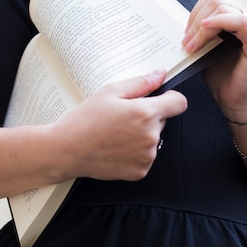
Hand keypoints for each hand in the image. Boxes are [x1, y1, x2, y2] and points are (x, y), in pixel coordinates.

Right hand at [54, 70, 186, 180]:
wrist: (67, 150)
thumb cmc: (85, 120)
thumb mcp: (110, 92)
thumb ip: (141, 83)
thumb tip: (160, 74)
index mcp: (145, 113)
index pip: (179, 103)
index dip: (170, 98)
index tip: (161, 98)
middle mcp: (150, 136)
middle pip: (162, 121)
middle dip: (148, 117)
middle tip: (122, 117)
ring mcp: (146, 156)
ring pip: (154, 139)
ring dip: (141, 135)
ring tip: (116, 133)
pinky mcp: (140, 171)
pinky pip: (146, 156)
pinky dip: (135, 152)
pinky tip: (116, 147)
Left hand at [181, 0, 246, 118]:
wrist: (232, 100)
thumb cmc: (218, 74)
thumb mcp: (204, 46)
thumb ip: (199, 29)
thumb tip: (178, 13)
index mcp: (236, 17)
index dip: (194, 10)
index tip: (184, 32)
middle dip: (195, 18)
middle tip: (185, 41)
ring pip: (224, 7)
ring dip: (201, 25)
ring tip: (191, 45)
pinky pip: (241, 21)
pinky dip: (221, 21)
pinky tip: (205, 29)